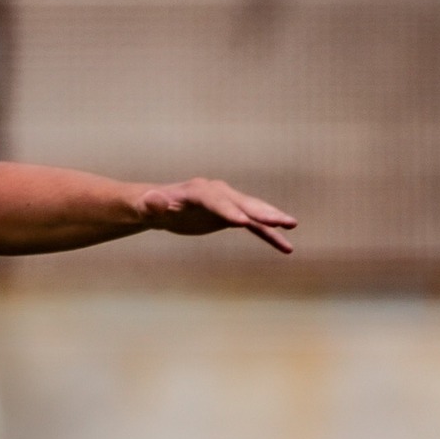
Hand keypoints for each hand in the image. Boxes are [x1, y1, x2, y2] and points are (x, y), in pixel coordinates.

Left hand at [139, 178, 295, 254]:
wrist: (159, 206)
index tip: (243, 222)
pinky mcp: (232, 217)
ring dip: (273, 219)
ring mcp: (228, 204)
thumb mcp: (147, 206)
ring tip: (292, 225)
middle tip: (282, 220)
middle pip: (242, 202)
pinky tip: (286, 248)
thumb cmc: (150, 206)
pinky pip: (254, 227)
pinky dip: (269, 235)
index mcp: (199, 190)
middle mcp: (218, 194)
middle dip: (262, 211)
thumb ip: (152, 204)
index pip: (216, 201)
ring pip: (254, 212)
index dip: (228, 211)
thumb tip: (154, 200)